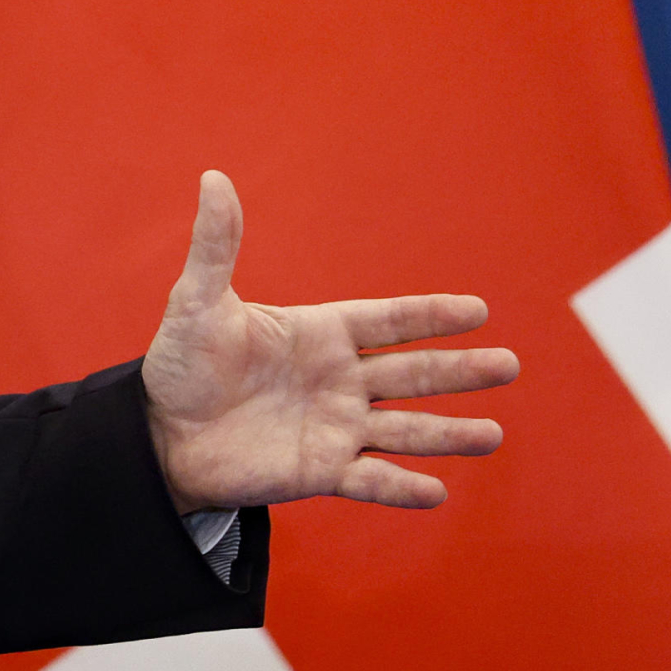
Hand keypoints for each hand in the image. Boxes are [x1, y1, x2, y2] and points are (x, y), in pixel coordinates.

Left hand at [142, 171, 518, 511]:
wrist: (159, 432)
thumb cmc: (181, 364)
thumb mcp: (196, 302)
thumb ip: (215, 246)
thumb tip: (213, 177)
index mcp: (320, 335)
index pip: (387, 322)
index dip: (429, 316)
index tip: (478, 310)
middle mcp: (339, 381)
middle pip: (411, 374)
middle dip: (459, 371)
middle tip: (510, 365)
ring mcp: (334, 428)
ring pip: (405, 430)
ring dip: (448, 434)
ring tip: (494, 436)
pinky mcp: (319, 472)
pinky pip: (370, 481)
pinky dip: (401, 488)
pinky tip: (436, 493)